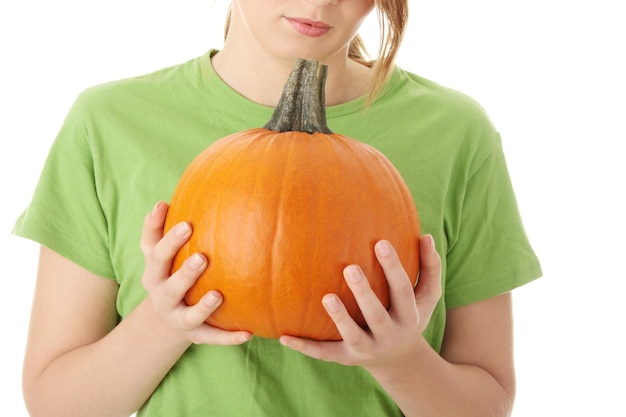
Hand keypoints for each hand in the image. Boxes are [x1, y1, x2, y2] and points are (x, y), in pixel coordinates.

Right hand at [140, 201, 251, 344]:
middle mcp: (163, 295)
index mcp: (154, 271)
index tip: (183, 220)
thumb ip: (157, 229)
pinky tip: (248, 332)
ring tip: (218, 295)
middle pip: (169, 285)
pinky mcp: (195, 335)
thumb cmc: (168, 271)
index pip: (155, 252)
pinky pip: (213, 338)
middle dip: (184, 272)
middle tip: (202, 257)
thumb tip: (163, 201)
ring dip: (204, 306)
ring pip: (190, 315)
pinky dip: (228, 337)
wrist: (165, 319)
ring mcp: (179, 318)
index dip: (164, 237)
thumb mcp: (157, 253)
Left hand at [279, 235, 441, 373]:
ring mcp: (367, 349)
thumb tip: (427, 235)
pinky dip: (305, 347)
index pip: (403, 290)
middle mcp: (390, 335)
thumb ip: (430, 267)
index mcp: (409, 316)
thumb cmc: (409, 314)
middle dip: (364, 294)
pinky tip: (284, 337)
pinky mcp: (347, 359)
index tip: (381, 243)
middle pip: (377, 315)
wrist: (401, 361)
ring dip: (340, 318)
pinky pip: (325, 354)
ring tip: (327, 297)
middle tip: (349, 268)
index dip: (393, 268)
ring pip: (353, 336)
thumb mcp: (426, 296)